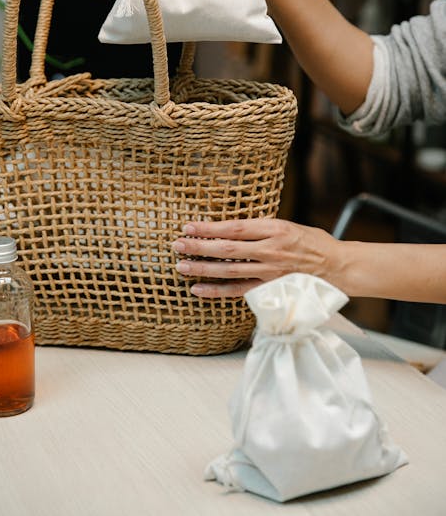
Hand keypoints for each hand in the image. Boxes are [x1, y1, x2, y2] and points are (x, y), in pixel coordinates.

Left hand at [172, 218, 344, 297]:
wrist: (339, 267)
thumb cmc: (313, 242)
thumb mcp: (289, 225)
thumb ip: (261, 228)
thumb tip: (231, 228)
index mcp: (274, 228)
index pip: (234, 228)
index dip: (209, 228)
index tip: (188, 226)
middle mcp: (270, 250)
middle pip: (227, 249)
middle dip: (199, 247)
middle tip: (177, 244)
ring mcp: (270, 272)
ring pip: (229, 271)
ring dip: (203, 269)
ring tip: (182, 266)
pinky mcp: (270, 289)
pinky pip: (239, 291)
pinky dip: (217, 291)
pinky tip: (198, 289)